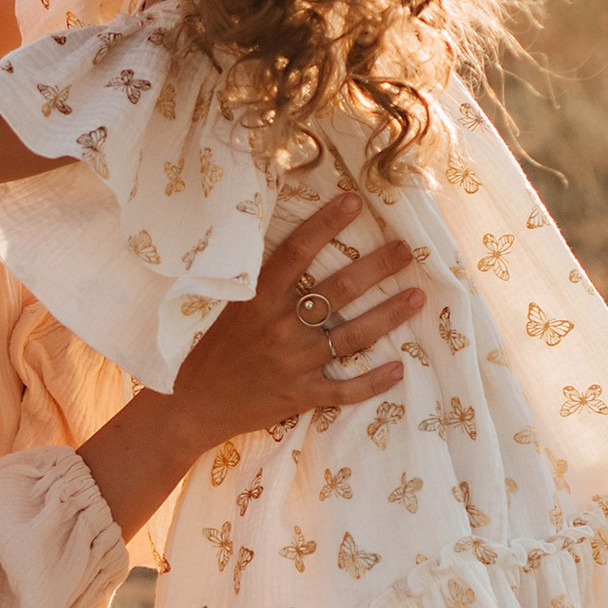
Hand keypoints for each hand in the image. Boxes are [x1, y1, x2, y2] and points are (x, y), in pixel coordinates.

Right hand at [170, 193, 421, 451]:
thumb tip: (291, 243)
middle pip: (338, 291)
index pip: (296, 251)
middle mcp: (279, 327)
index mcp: (257, 299)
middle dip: (376, 268)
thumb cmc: (206, 349)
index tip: (354, 202)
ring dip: (388, 316)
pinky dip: (373, 382)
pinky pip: (345, 390)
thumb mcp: (224, 304)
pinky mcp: (300, 396)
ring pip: (352, 337)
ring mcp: (293, 363)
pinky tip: (400, 368)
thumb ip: (256, 279)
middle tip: (406, 250)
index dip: (325, 224)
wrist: (190, 405)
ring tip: (417, 297)